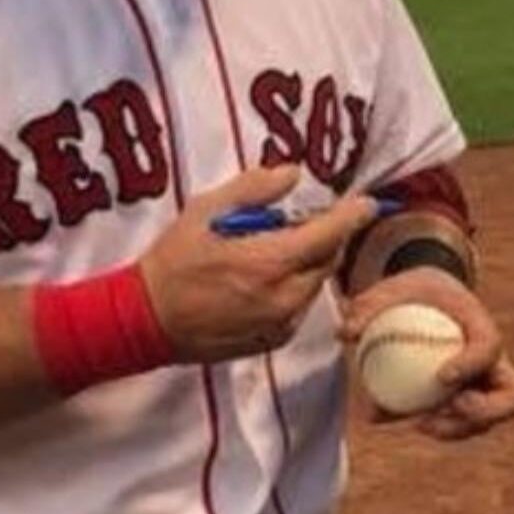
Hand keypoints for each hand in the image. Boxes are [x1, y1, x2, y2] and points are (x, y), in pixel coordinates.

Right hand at [140, 166, 375, 362]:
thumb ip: (254, 189)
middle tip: (295, 224)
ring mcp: (280, 323)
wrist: (146, 319)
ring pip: (313, 285)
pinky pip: (297, 308)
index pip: (330, 233)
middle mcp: (284, 297)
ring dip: (304, 265)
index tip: (366, 202)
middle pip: (327, 260)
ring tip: (267, 254)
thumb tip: (292, 173)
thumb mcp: (205, 211)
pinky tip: (258, 283)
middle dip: (322, 238)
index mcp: (270, 261)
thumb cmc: (172, 262)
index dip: (353, 214)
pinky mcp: (272, 340)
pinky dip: (291, 290)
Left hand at [338, 266, 513, 439]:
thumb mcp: (392, 288)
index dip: (472, 364)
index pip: (490, 347)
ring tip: (418, 424)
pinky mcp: (466, 403)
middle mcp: (493, 362)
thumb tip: (345, 333)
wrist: (428, 301)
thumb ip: (368, 306)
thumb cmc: (413, 292)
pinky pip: (456, 424)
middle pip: (513, 397)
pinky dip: (427, 426)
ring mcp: (483, 386)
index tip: (443, 377)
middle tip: (442, 411)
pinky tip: (387, 418)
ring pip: (486, 420)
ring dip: (456, 429)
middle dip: (484, 412)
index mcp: (481, 326)